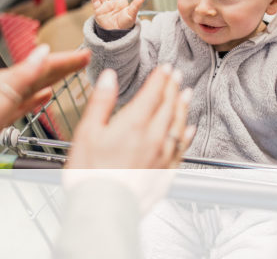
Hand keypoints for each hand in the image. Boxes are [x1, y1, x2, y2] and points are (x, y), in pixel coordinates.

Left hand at [0, 45, 90, 167]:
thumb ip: (23, 77)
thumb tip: (42, 53)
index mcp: (9, 81)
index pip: (44, 65)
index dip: (66, 60)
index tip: (84, 54)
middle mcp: (6, 88)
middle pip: (41, 72)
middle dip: (62, 65)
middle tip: (82, 58)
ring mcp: (4, 102)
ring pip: (36, 85)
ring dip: (53, 78)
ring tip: (68, 72)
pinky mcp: (1, 116)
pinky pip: (26, 102)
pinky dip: (38, 97)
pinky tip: (44, 97)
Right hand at [64, 65, 194, 213]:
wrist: (103, 209)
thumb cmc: (91, 174)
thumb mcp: (88, 132)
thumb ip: (102, 102)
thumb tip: (110, 77)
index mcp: (134, 124)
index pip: (153, 93)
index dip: (160, 78)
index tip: (165, 67)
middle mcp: (153, 137)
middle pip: (168, 106)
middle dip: (172, 88)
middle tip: (176, 76)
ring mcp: (162, 156)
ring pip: (178, 125)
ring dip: (183, 107)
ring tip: (186, 94)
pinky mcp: (165, 173)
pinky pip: (181, 149)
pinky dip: (186, 136)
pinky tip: (188, 130)